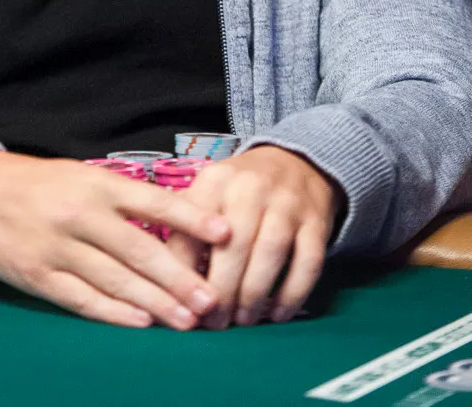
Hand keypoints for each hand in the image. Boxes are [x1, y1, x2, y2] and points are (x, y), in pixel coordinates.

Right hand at [0, 145, 230, 329]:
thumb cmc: (40, 185)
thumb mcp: (82, 176)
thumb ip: (123, 197)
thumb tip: (177, 218)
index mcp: (95, 184)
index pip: (153, 203)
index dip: (191, 218)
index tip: (225, 233)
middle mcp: (80, 215)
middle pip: (140, 251)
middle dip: (180, 278)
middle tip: (213, 300)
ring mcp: (58, 248)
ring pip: (116, 281)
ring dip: (156, 303)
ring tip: (188, 319)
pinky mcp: (40, 276)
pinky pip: (84, 299)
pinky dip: (115, 313)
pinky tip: (142, 322)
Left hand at [167, 145, 344, 327]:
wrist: (296, 162)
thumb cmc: (241, 190)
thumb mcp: (209, 194)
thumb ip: (187, 230)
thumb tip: (168, 285)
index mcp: (215, 181)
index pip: (192, 228)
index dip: (185, 272)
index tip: (183, 304)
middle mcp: (250, 187)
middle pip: (233, 245)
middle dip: (223, 292)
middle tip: (215, 323)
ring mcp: (287, 203)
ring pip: (270, 253)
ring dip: (254, 294)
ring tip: (243, 320)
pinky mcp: (316, 221)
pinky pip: (308, 262)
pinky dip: (292, 293)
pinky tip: (278, 314)